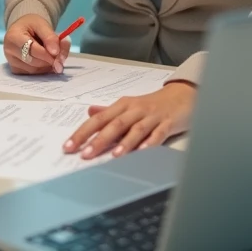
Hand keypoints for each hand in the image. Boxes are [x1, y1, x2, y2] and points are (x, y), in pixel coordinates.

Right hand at [4, 14, 70, 74]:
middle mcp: (9, 51)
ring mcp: (11, 62)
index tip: (58, 54)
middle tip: (59, 56)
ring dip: (47, 66)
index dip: (48, 54)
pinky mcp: (15, 70)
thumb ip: (51, 37)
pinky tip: (45, 62)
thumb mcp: (42, 24)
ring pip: (34, 70)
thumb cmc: (32, 25)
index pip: (33, 50)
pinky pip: (32, 74)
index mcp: (13, 36)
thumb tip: (55, 52)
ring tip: (52, 56)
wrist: (22, 28)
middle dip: (49, 60)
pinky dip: (42, 70)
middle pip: (33, 62)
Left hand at [64, 82, 196, 158]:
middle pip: (114, 124)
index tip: (68, 146)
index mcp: (122, 106)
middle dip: (98, 140)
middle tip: (84, 155)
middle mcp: (135, 109)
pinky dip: (151, 142)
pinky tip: (144, 152)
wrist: (183, 95)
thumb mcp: (128, 106)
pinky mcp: (168, 122)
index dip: (82, 132)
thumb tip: (89, 113)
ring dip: (124, 143)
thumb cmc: (152, 104)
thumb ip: (109, 112)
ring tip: (113, 156)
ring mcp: (152, 116)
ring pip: (135, 129)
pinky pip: (159, 133)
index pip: (98, 120)